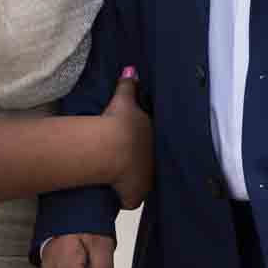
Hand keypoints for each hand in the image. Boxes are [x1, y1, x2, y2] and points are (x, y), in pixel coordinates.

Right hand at [102, 67, 152, 210]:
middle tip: (127, 160)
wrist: (113, 148)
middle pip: (150, 162)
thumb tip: (132, 68)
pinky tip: (117, 194)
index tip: (134, 141)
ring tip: (122, 177)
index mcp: (154, 136)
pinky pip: (131, 198)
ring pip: (143, 180)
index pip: (153, 140)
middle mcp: (155, 160)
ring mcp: (147, 179)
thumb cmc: (120, 123)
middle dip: (142, 161)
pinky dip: (125, 197)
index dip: (144, 142)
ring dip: (135, 180)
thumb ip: (129, 85)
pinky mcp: (135, 195)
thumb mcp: (125, 101)